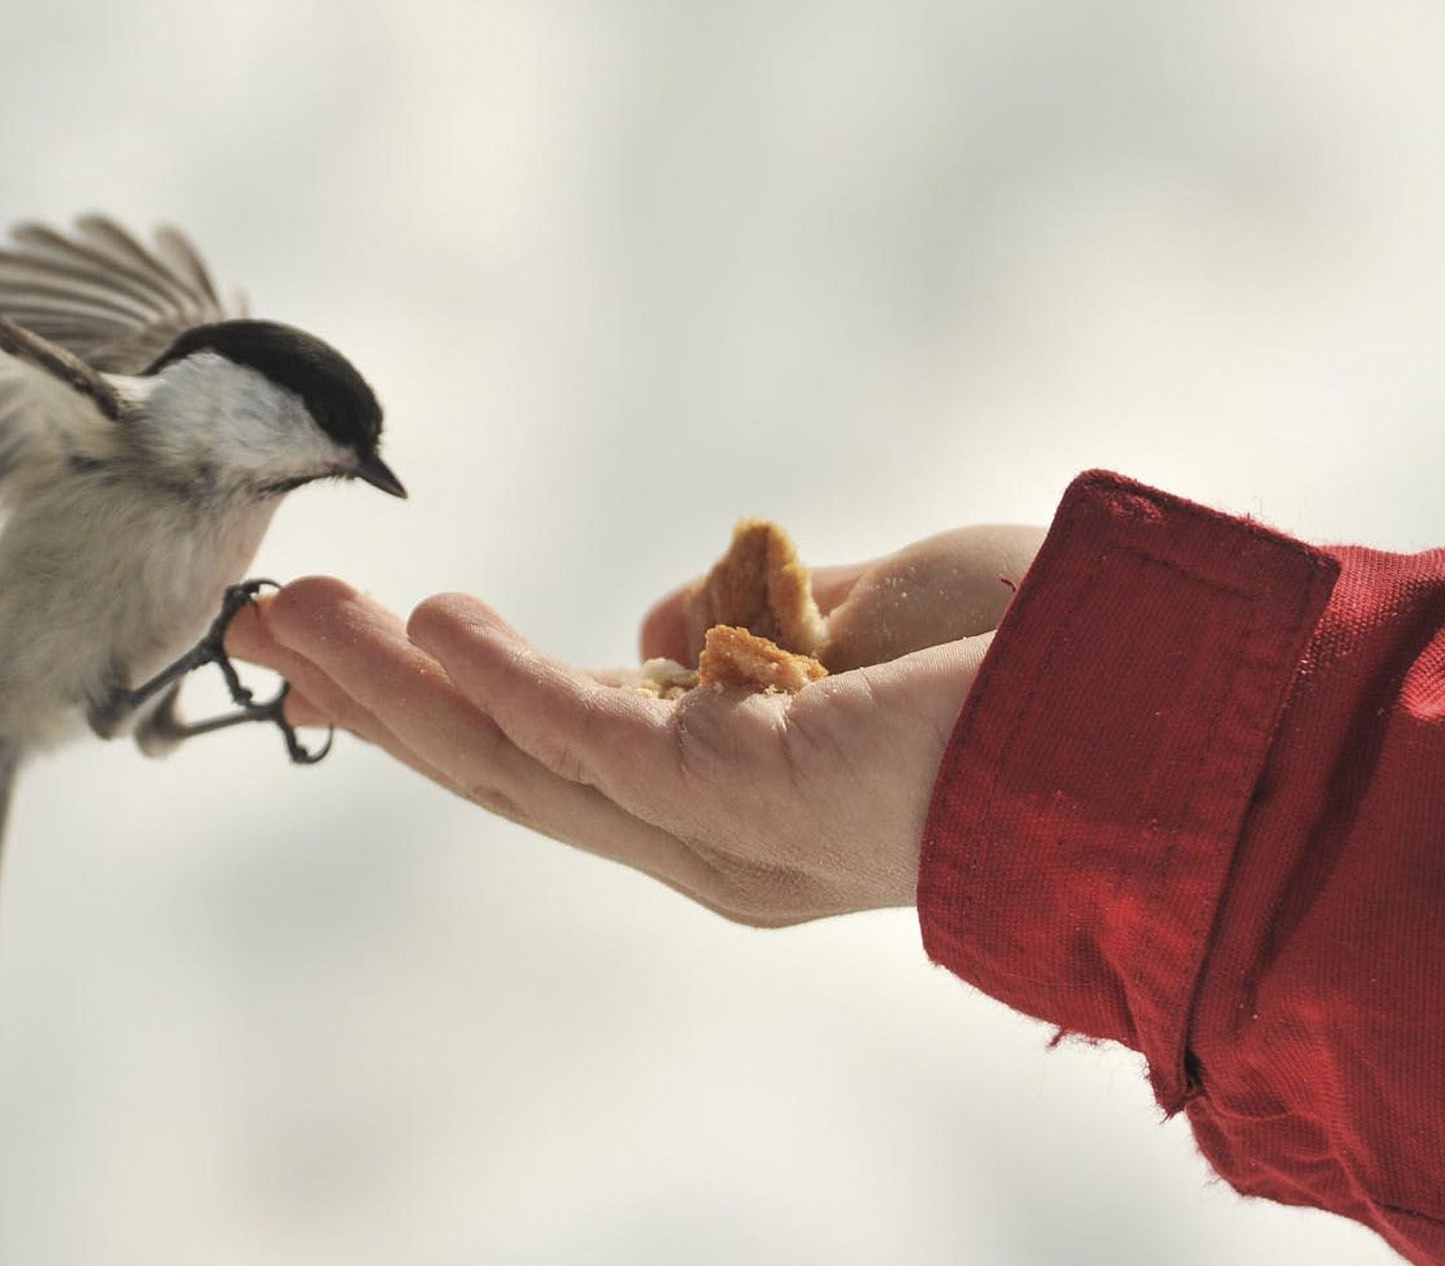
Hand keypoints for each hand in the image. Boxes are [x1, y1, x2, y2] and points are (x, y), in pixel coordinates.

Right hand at [227, 525, 1044, 924]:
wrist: (1181, 704)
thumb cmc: (1053, 659)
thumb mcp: (873, 607)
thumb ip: (752, 623)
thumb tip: (655, 629)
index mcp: (737, 796)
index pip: (553, 748)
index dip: (441, 691)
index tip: (354, 623)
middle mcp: (715, 837)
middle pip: (505, 767)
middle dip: (377, 694)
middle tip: (263, 619)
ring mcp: (726, 830)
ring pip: (520, 762)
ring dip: (396, 684)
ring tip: (290, 609)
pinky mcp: (749, 800)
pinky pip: (598, 742)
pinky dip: (509, 682)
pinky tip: (428, 625)